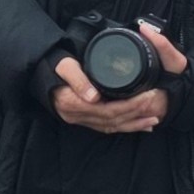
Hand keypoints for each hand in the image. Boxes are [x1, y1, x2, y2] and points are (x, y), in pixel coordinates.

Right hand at [50, 22, 188, 133]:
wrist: (37, 73)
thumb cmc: (52, 66)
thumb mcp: (64, 66)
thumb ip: (78, 80)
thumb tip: (93, 97)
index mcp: (75, 104)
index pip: (109, 110)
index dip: (131, 106)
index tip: (148, 96)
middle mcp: (78, 116)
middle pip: (113, 120)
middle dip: (136, 114)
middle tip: (155, 105)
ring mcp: (80, 120)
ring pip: (111, 127)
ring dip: (133, 125)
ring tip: (153, 120)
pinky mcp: (83, 119)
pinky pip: (105, 127)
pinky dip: (123, 126)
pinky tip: (137, 125)